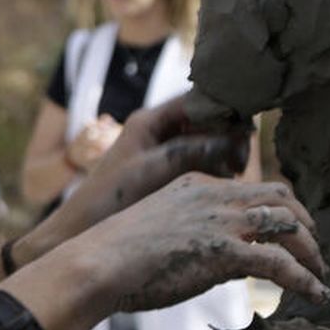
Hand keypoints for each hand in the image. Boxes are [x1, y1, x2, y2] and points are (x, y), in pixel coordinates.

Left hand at [41, 90, 252, 244]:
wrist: (83, 230)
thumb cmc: (110, 196)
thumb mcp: (153, 168)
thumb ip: (193, 150)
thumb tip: (238, 137)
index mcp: (150, 120)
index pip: (197, 99)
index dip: (225, 109)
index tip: (245, 129)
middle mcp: (160, 132)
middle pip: (208, 122)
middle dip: (229, 137)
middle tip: (240, 162)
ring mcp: (167, 154)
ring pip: (209, 144)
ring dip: (226, 155)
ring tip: (234, 174)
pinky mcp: (172, 176)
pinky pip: (204, 165)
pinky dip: (217, 172)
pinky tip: (224, 185)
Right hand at [81, 174, 329, 310]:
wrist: (97, 264)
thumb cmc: (114, 256)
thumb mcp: (160, 230)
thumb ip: (195, 235)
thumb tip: (224, 261)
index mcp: (196, 185)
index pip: (251, 188)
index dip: (276, 210)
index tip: (285, 232)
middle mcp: (214, 195)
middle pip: (281, 197)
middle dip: (304, 224)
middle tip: (313, 251)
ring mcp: (222, 220)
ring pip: (289, 225)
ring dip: (311, 252)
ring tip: (320, 275)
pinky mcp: (226, 251)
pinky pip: (282, 263)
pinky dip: (305, 280)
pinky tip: (315, 295)